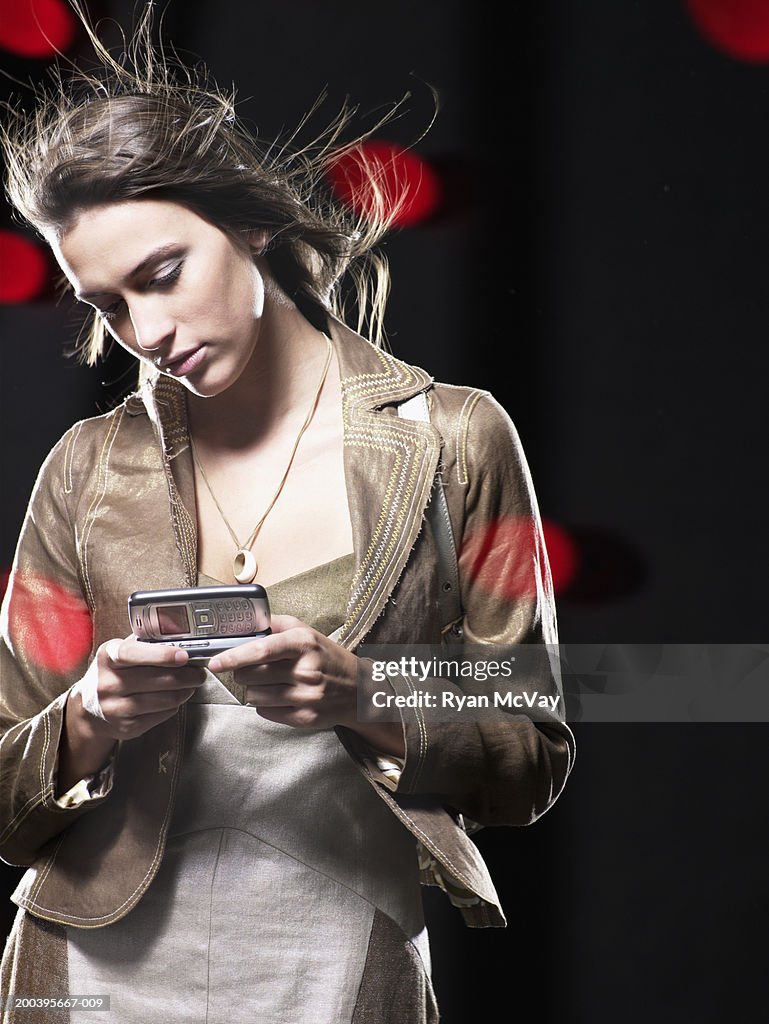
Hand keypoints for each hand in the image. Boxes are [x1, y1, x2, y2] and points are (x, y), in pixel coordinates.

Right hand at [59, 636, 205, 794]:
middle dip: (187, 675)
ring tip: (191, 685)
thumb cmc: (114, 672)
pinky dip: (174, 706)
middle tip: (200, 672)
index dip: (161, 655)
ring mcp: (115, 708)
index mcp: (108, 657)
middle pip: (158, 680)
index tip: (184, 655)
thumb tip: (179, 631)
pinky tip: (175, 698)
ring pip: (164, 700)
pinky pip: (161, 715)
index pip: (133, 654)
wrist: (89, 708)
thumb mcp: (120, 651)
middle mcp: (108, 683)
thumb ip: (145, 641)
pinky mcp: (126, 727)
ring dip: (185, 691)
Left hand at [208, 616, 404, 756]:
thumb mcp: (309, 633)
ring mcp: (306, 697)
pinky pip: (265, 712)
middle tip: (253, 668)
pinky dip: (266, 705)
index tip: (216, 662)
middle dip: (244, 671)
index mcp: (304, 644)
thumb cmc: (329, 658)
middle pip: (251, 675)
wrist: (360, 691)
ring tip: (272, 683)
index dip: (234, 656)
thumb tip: (249, 621)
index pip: (261, 649)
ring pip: (254, 696)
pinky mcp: (304, 718)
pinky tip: (281, 696)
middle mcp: (306, 670)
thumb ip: (278, 624)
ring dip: (255, 689)